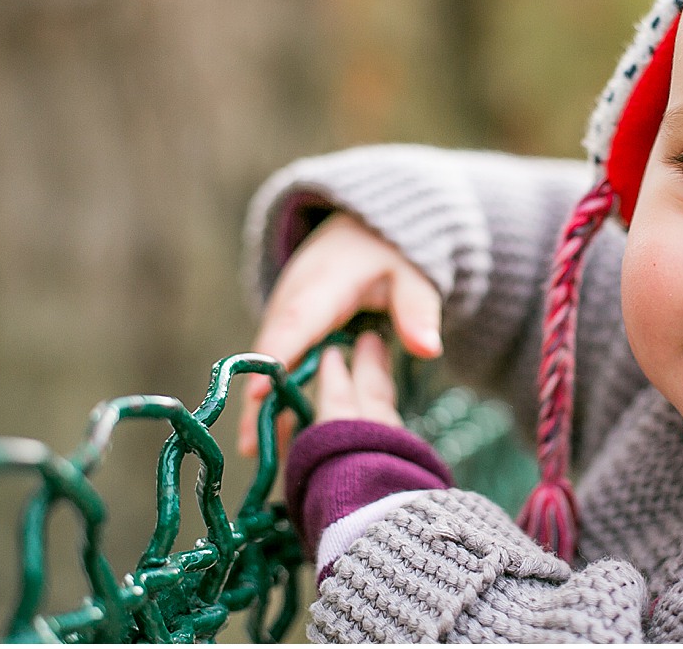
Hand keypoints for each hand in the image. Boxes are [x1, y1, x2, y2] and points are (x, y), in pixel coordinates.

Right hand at [239, 212, 440, 456]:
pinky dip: (270, 396)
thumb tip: (429, 349)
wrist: (362, 228)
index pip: (295, 323)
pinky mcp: (284, 327)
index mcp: (323, 285)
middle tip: (253, 449)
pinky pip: (275, 363)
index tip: (258, 396)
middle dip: (259, 399)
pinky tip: (271, 436)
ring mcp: (283, 313)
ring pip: (267, 362)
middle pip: (271, 352)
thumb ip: (419, 309)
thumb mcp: (413, 274)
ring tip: (256, 455)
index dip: (276, 359)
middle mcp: (292, 300)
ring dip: (259, 405)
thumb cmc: (389, 252)